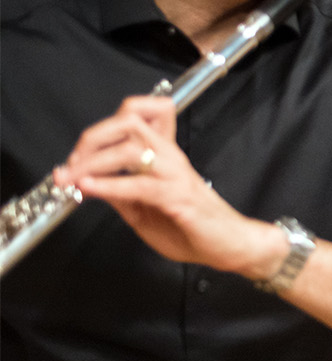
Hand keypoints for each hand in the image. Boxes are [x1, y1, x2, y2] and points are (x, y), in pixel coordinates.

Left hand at [55, 95, 279, 276]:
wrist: (230, 245)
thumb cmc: (194, 228)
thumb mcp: (143, 211)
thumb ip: (120, 194)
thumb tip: (90, 183)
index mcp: (163, 156)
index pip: (139, 115)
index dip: (102, 127)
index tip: (78, 154)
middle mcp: (170, 157)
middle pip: (129, 121)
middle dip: (92, 137)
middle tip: (72, 163)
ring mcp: (176, 174)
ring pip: (131, 148)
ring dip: (94, 162)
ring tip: (74, 179)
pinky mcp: (179, 197)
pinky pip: (140, 185)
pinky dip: (110, 185)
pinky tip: (91, 190)